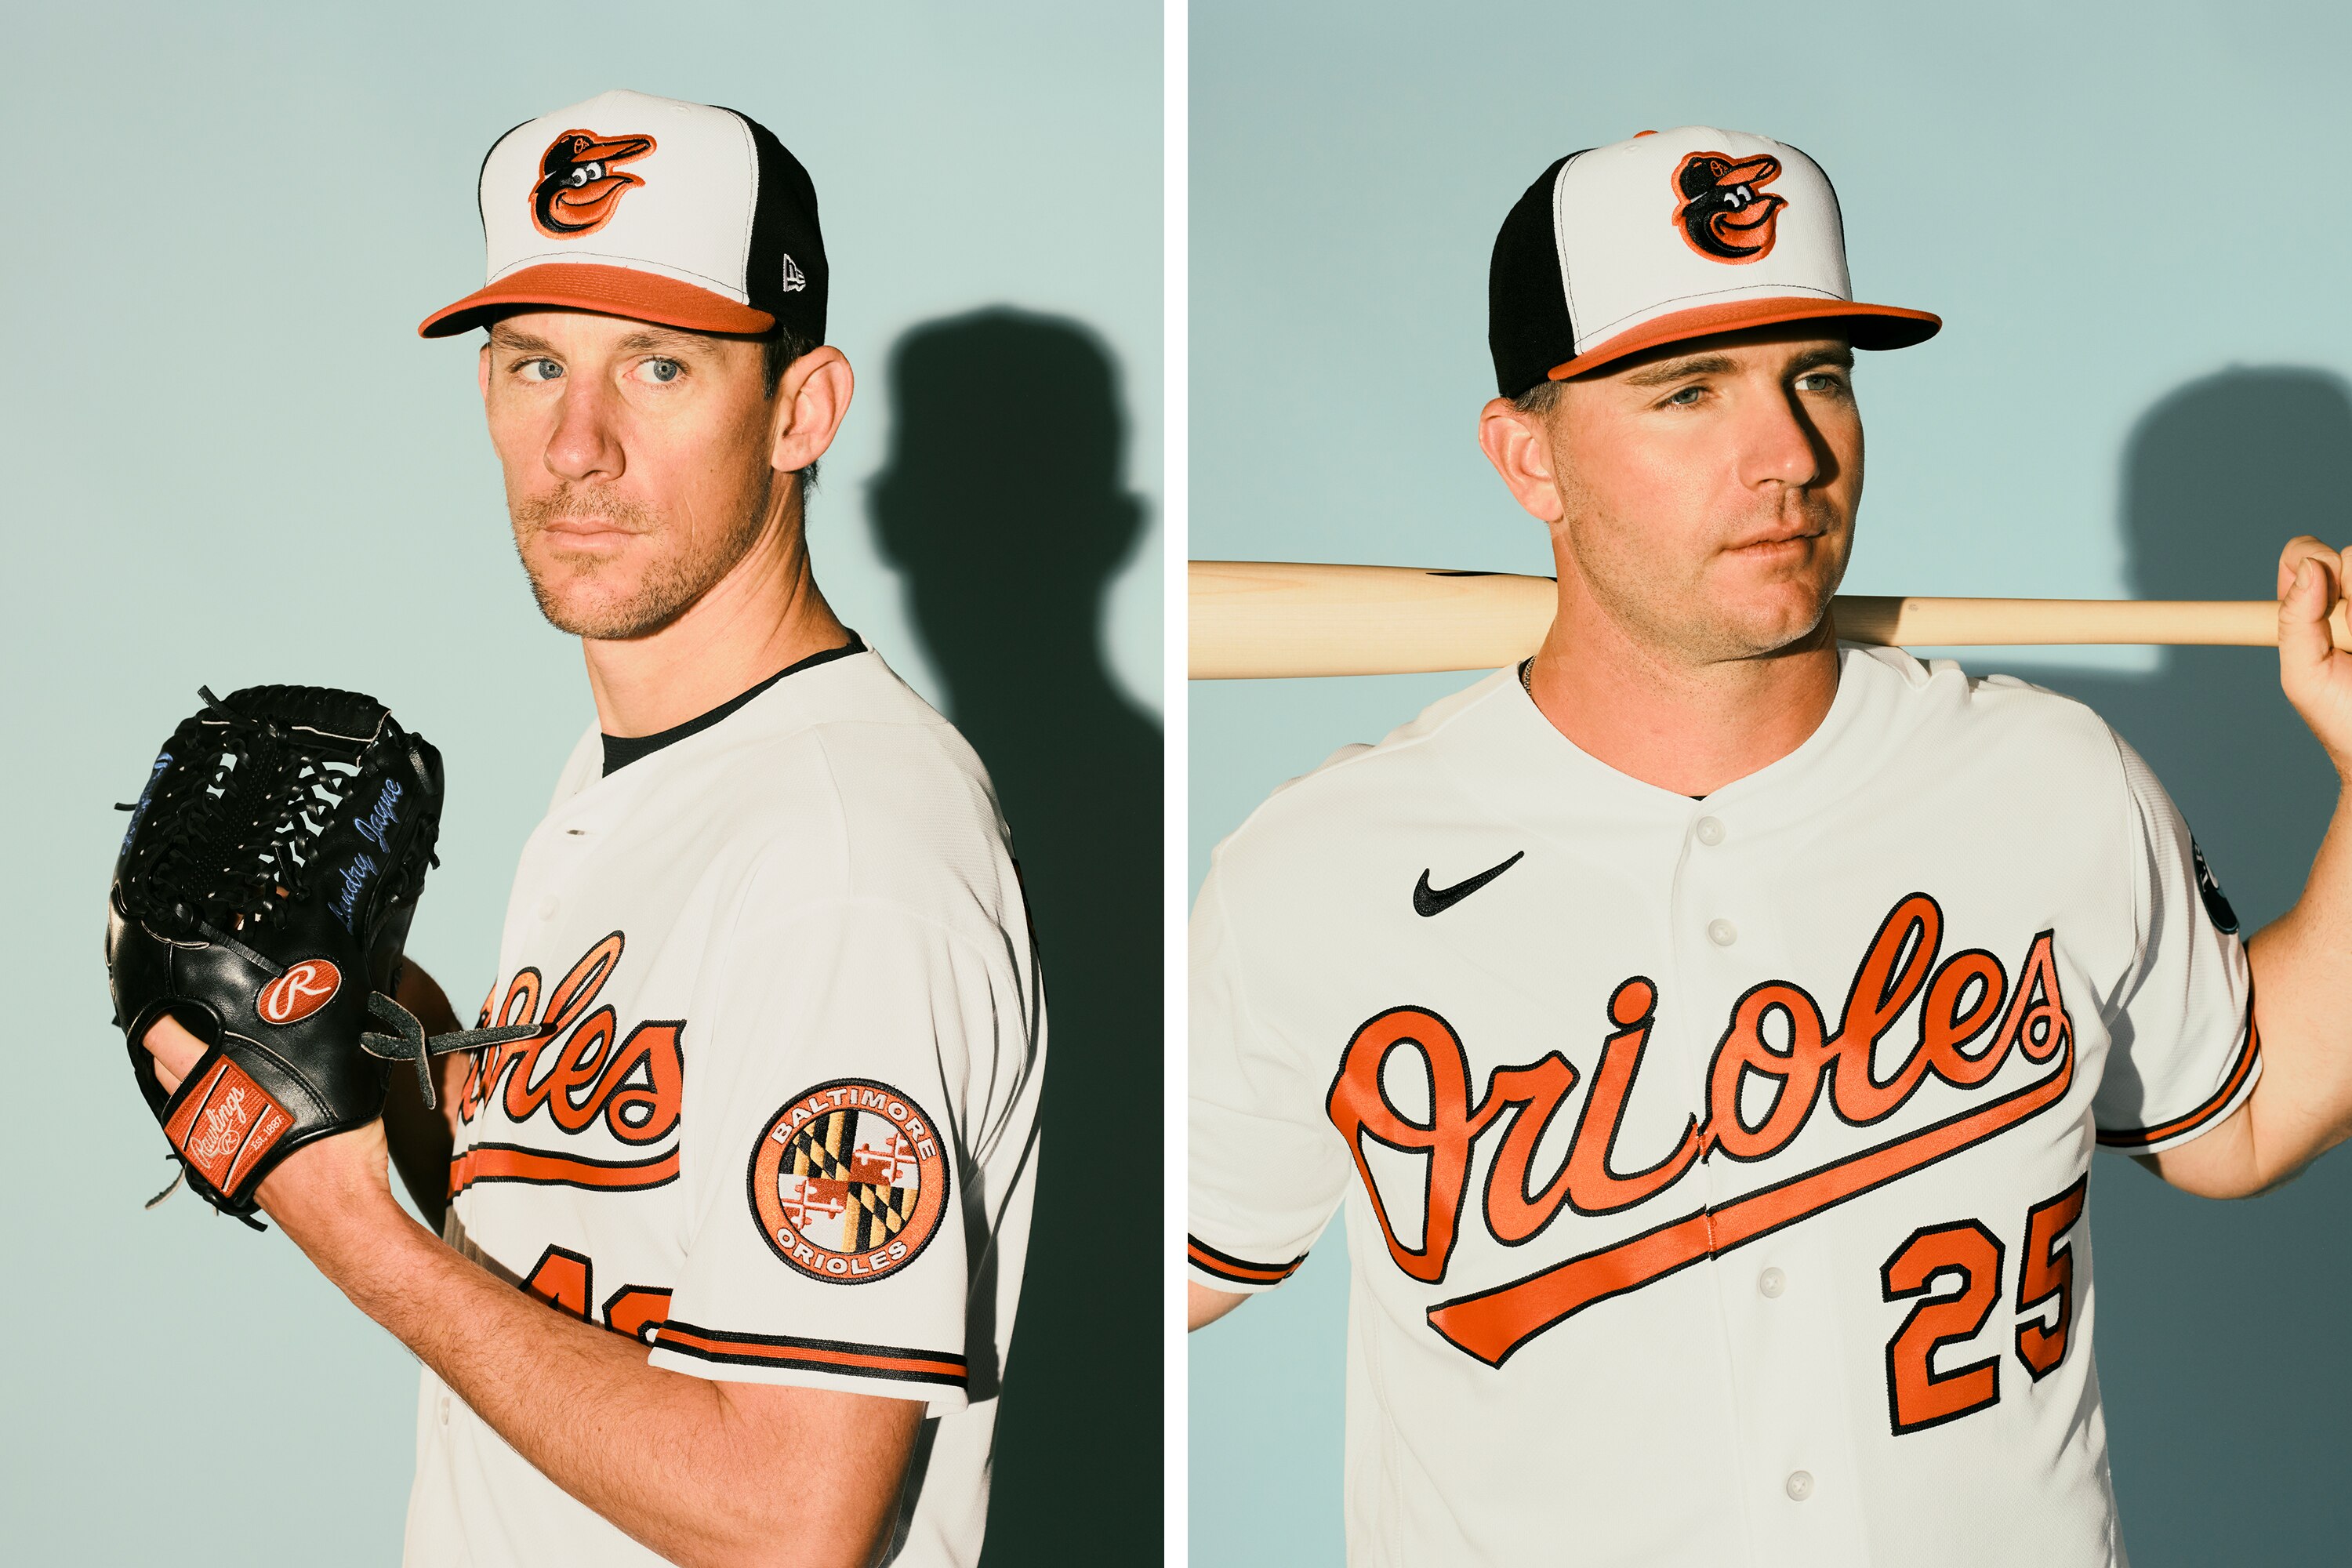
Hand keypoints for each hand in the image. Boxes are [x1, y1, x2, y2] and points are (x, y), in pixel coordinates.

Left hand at [140, 1016, 397, 1241]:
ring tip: (216, 1052)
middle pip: (162, 1065)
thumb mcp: (340, 1083)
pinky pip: (197, 1122)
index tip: (184, 997)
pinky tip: (235, 1094)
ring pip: (176, 1096)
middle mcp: (204, 1114)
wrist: (338, 1212)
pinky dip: (203, 1103)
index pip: (165, 1041)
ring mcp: (206, 1142)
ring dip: (184, 1073)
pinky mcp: (217, 1162)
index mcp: (224, 1085)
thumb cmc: (341, 1152)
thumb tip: (330, 1011)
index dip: (165, 1015)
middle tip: (200, 1017)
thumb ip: (323, 1047)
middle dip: (171, 1038)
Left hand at [2276, 538, 2351, 781]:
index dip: (2313, 562)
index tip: (2327, 595)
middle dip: (2351, 587)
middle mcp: (2351, 596)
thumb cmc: (2343, 719)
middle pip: (2349, 554)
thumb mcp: (2304, 675)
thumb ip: (2295, 620)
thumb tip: (2310, 566)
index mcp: (2315, 605)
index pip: (2303, 553)